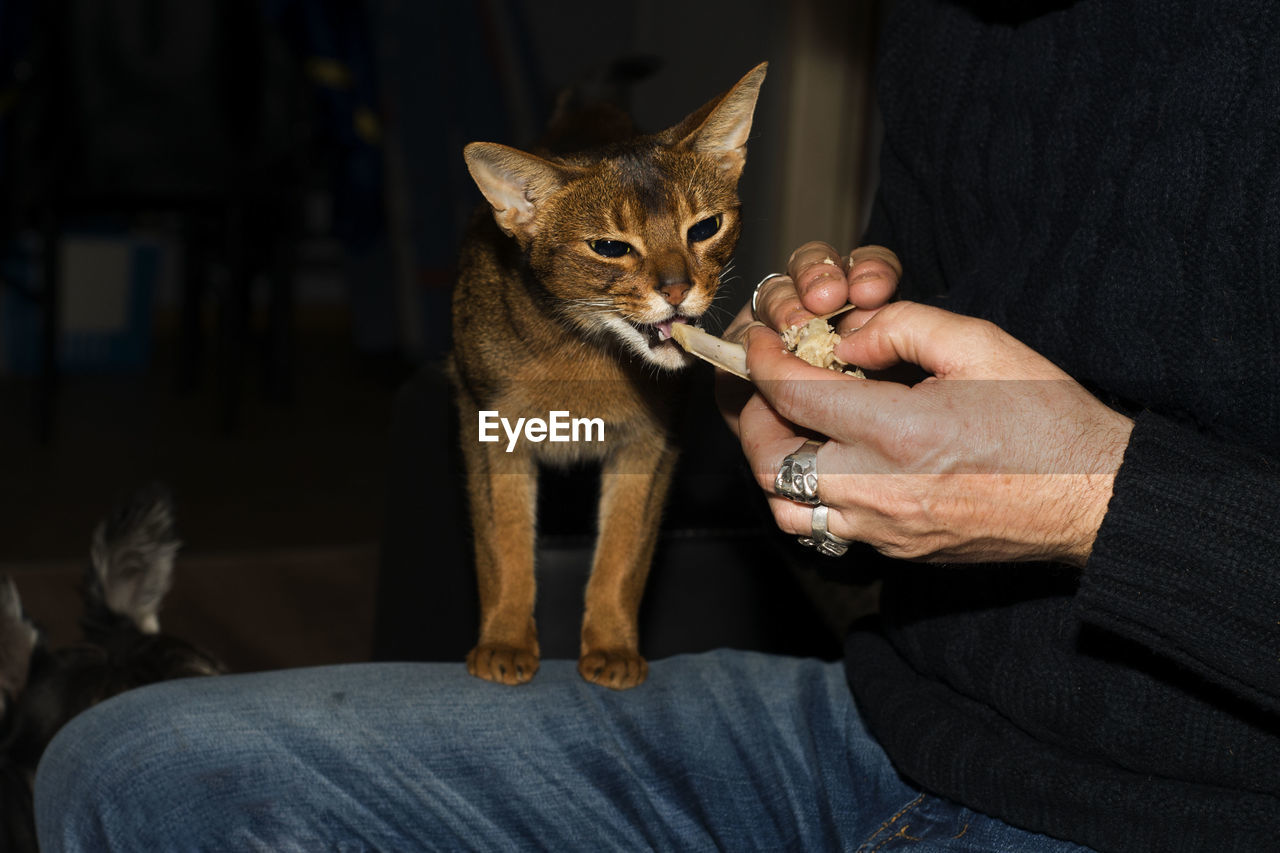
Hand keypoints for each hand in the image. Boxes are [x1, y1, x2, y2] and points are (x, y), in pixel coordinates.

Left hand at [722, 246, 1133, 566]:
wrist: (1093, 497)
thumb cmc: (1045, 418)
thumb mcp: (980, 345)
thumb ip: (902, 326)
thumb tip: (846, 338)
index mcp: (900, 433)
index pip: (795, 397)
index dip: (762, 363)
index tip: (758, 344)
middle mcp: (881, 490)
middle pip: (771, 463)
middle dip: (753, 419)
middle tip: (763, 387)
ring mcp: (887, 529)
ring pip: (786, 509)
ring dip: (774, 464)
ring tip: (791, 427)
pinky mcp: (898, 551)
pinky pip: (825, 529)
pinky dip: (807, 495)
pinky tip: (830, 462)